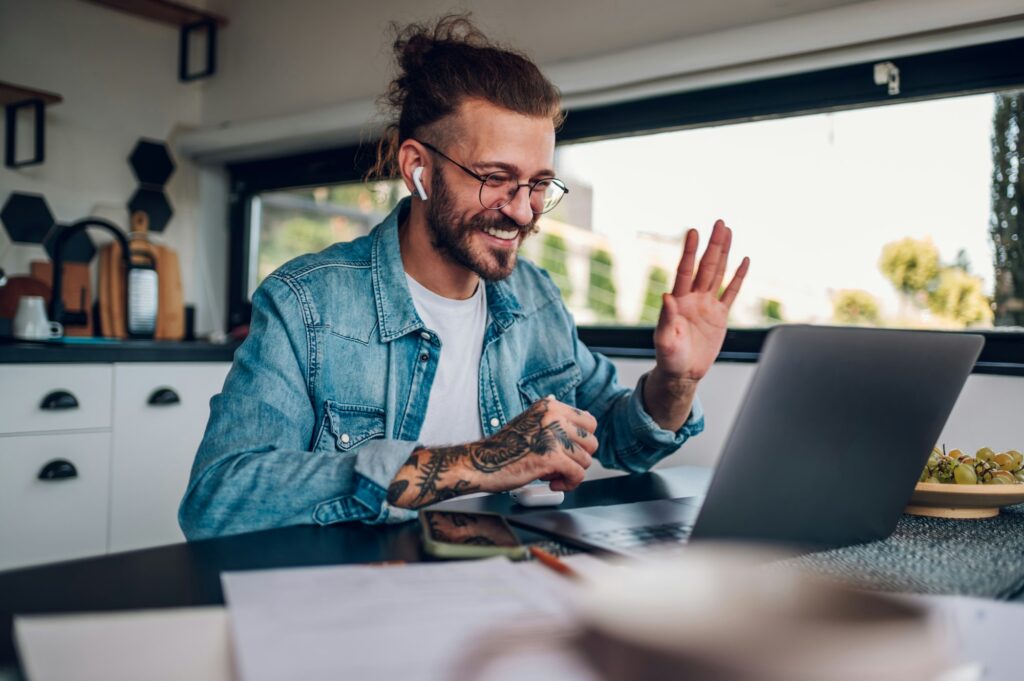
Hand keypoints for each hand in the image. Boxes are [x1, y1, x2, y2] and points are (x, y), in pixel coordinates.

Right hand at [473, 397, 597, 492]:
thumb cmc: (504, 448)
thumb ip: (556, 421)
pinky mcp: (551, 457)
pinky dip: (568, 483)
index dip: (582, 441)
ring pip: (586, 460)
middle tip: (561, 465)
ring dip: (571, 473)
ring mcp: (552, 436)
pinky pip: (577, 474)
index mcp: (549, 407)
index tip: (570, 450)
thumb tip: (588, 418)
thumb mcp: (531, 423)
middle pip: (591, 441)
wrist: (481, 463)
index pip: (589, 421)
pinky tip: (552, 483)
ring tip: (553, 475)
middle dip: (579, 458)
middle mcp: (552, 416)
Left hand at [655, 220, 748, 383]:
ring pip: (718, 274)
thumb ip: (666, 318)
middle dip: (713, 245)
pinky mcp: (720, 316)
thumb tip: (666, 295)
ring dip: (724, 253)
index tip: (693, 231)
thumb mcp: (664, 340)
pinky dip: (738, 277)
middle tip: (719, 222)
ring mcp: (707, 305)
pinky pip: (731, 292)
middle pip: (706, 266)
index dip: (689, 251)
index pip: (685, 270)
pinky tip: (744, 260)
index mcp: (678, 301)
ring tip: (728, 232)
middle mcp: (693, 298)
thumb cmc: (669, 358)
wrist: (683, 373)